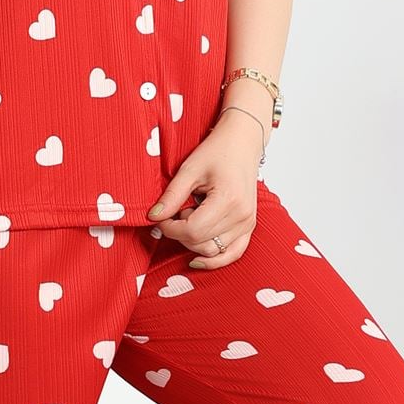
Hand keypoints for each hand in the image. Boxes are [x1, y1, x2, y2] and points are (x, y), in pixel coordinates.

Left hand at [146, 107, 264, 267]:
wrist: (243, 143)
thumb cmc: (217, 151)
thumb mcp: (189, 169)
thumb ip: (172, 196)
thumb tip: (153, 217)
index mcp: (228, 200)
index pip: (192, 230)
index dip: (170, 228)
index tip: (161, 218)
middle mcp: (241, 216)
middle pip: (200, 243)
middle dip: (180, 234)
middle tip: (175, 213)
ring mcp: (248, 223)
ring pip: (212, 251)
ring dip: (194, 240)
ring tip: (192, 216)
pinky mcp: (249, 227)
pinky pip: (232, 254)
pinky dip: (214, 260)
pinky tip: (196, 259)